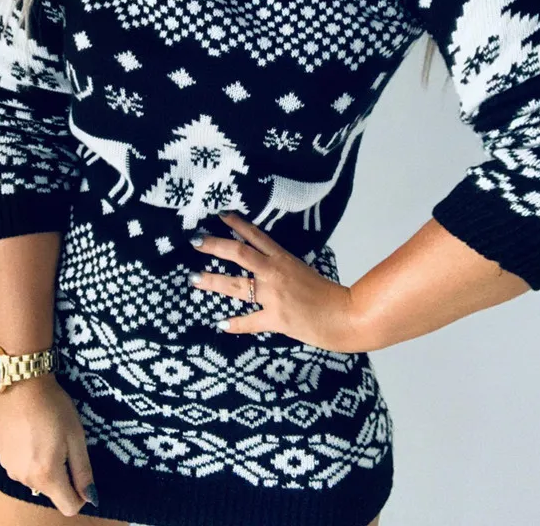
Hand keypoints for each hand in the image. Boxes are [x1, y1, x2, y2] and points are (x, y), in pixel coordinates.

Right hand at [0, 373, 97, 515]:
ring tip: (47, 436)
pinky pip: (24, 470)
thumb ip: (83, 471)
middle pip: (53, 493)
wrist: (22, 385)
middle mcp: (26, 480)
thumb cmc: (54, 407)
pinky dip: (32, 460)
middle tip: (64, 444)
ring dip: (46, 467)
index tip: (82, 472)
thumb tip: (90, 498)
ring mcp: (11, 471)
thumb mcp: (76, 437)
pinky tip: (33, 436)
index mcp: (47, 475)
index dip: (81, 495)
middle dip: (63, 475)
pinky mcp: (3, 460)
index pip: (68, 507)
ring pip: (38, 481)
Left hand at [189, 211, 361, 352]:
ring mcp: (274, 296)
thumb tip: (262, 263)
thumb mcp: (302, 270)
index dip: (237, 224)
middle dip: (215, 246)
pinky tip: (221, 324)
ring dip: (213, 281)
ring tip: (193, 278)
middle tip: (195, 240)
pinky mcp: (276, 318)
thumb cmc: (327, 294)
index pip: (256, 236)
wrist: (345, 316)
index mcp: (283, 259)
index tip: (220, 215)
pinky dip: (235, 324)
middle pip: (239, 253)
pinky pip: (250, 321)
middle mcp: (275, 273)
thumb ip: (281, 266)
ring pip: (237, 285)